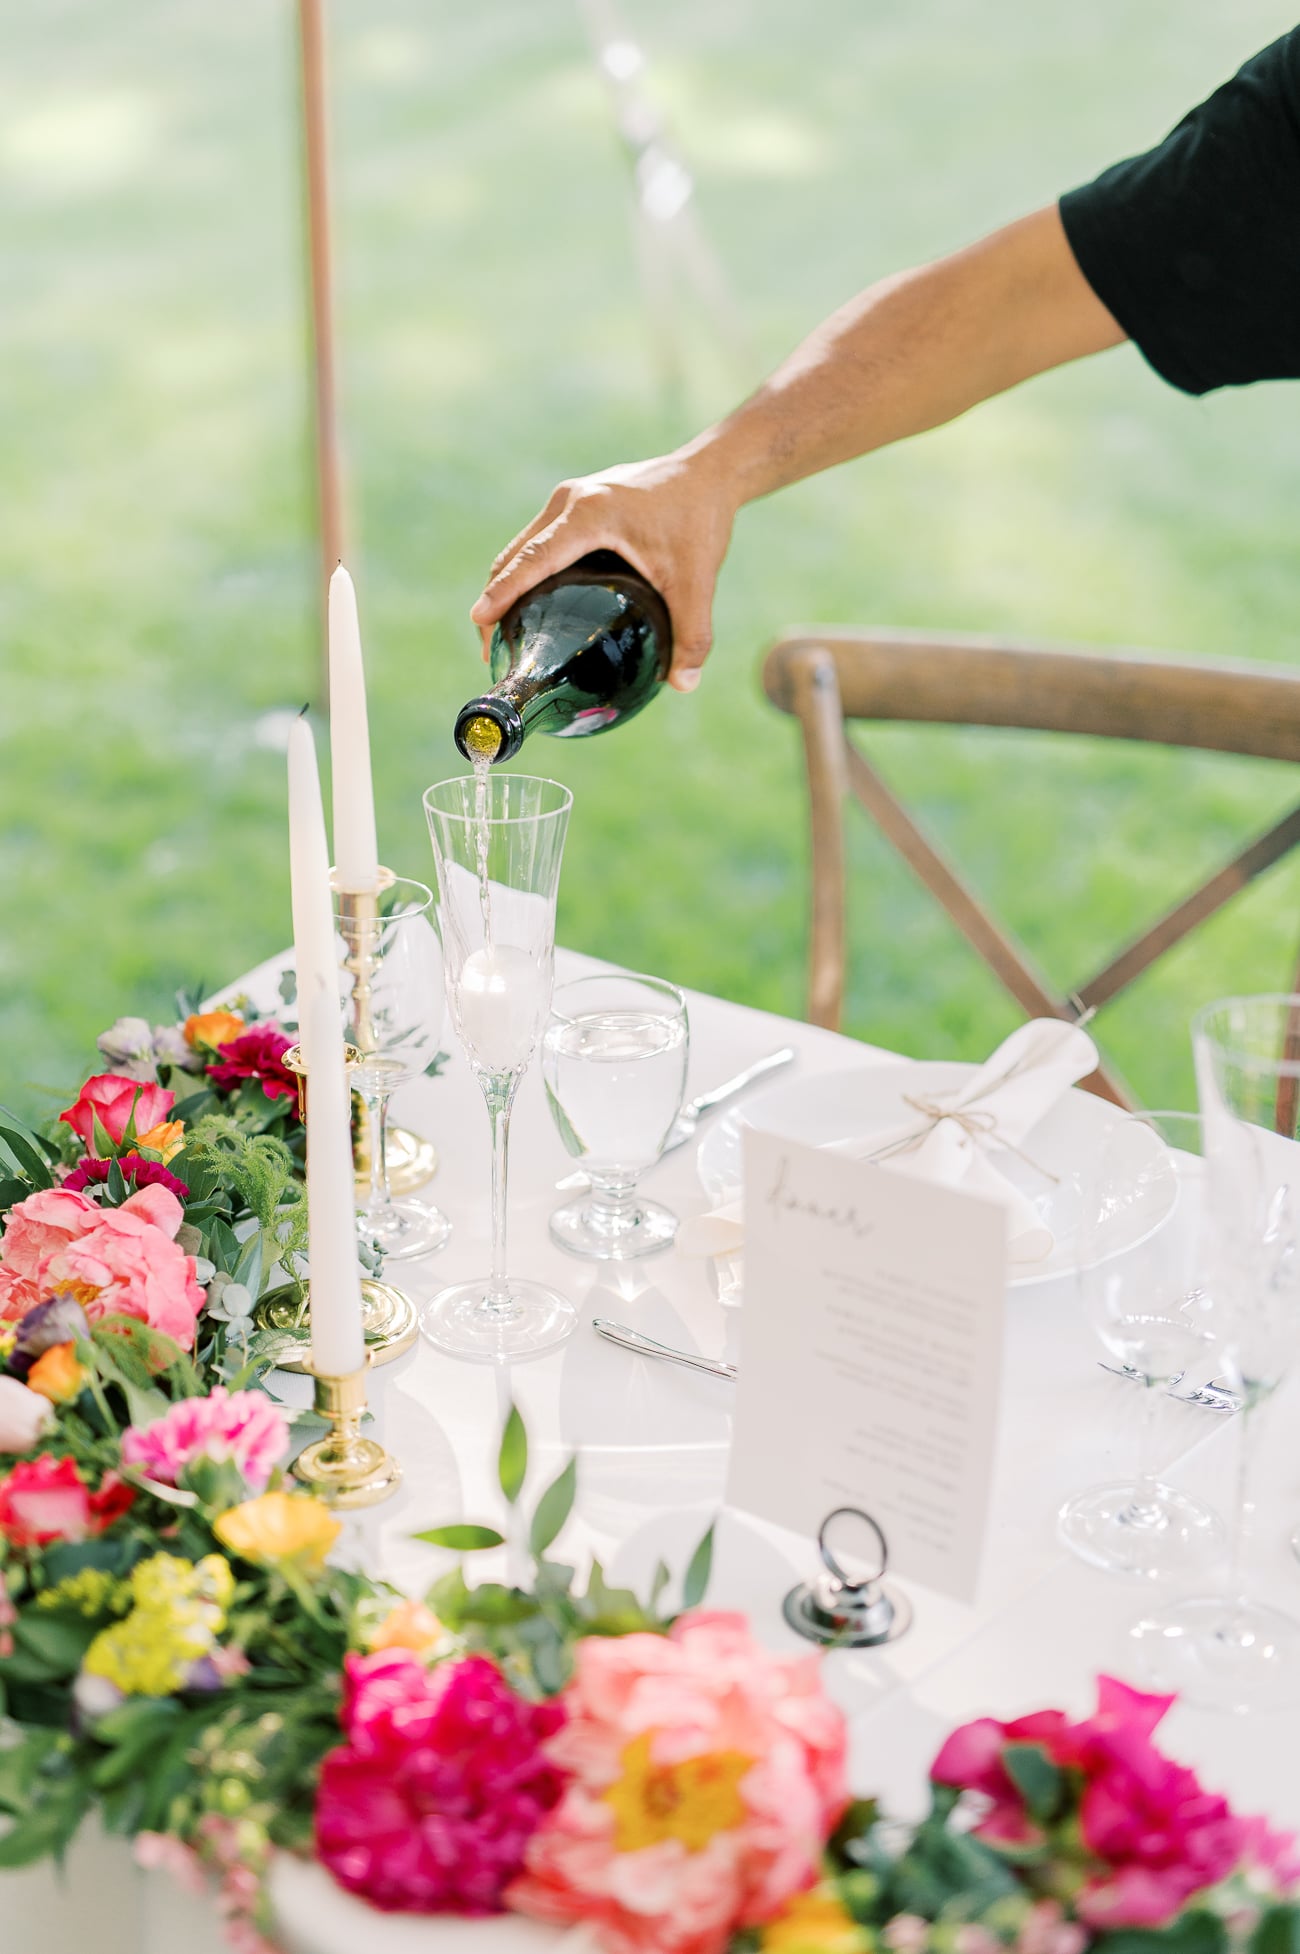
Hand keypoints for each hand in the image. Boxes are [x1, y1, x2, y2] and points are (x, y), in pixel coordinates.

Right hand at [470, 450, 737, 691]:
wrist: (708, 472)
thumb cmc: (699, 519)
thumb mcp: (698, 580)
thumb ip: (692, 634)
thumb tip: (684, 685)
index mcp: (590, 514)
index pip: (534, 558)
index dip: (503, 591)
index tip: (479, 620)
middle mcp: (570, 501)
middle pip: (515, 554)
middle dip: (495, 600)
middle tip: (492, 651)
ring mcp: (569, 499)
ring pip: (521, 547)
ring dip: (506, 586)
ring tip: (504, 636)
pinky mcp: (574, 503)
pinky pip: (537, 542)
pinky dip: (525, 573)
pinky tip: (532, 607)